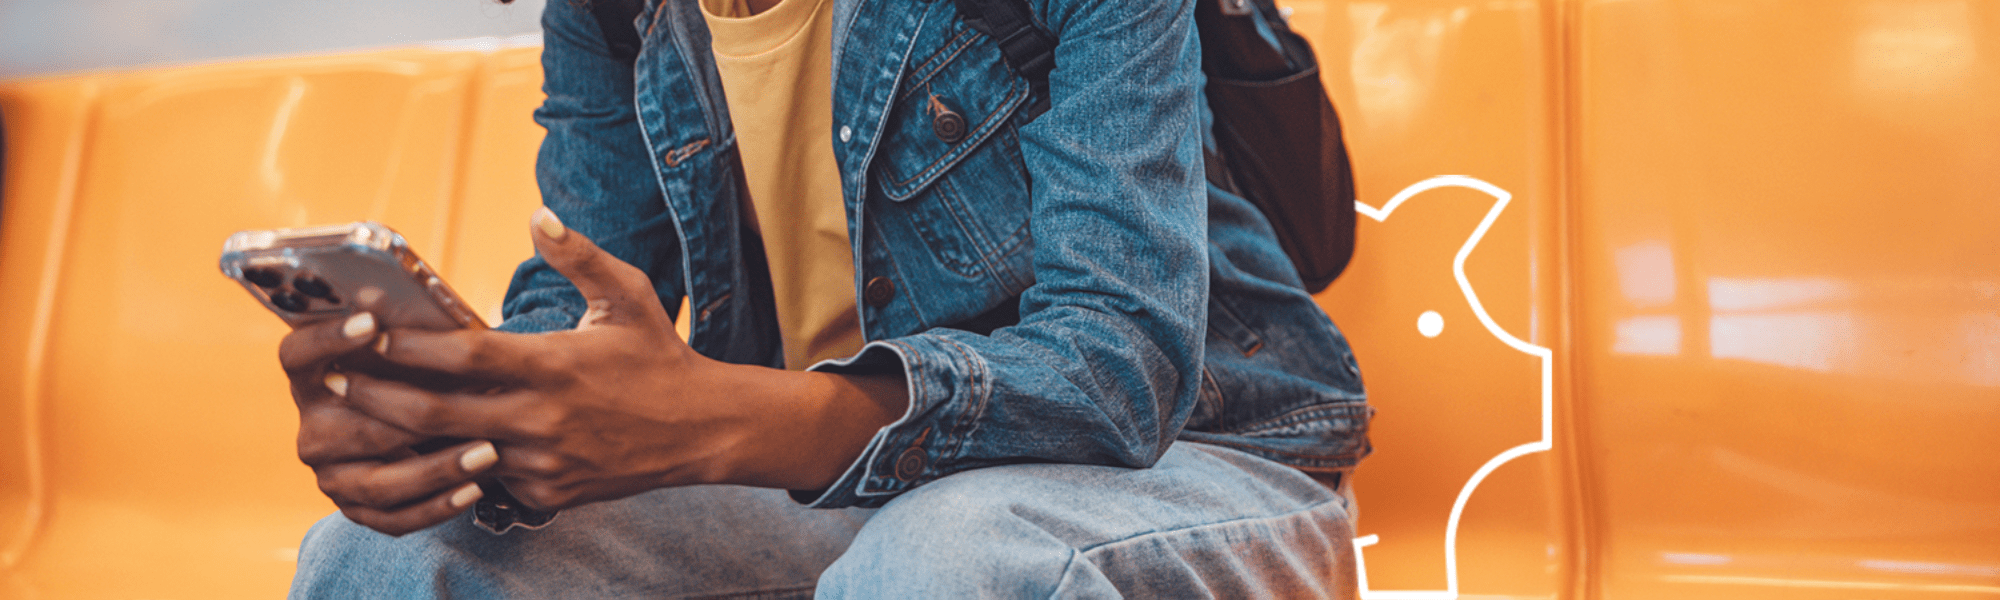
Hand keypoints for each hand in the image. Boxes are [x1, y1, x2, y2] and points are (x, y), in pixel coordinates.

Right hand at [278, 312, 498, 536]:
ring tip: (488, 452)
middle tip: (466, 404)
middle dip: (413, 417)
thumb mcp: (421, 351)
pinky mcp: (356, 509)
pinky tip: (476, 488)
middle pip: (351, 426)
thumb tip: (412, 299)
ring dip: (437, 468)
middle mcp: (312, 427)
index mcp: (313, 377)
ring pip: (379, 481)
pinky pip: (394, 518)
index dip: (328, 338)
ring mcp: (331, 474)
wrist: (438, 427)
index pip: (297, 355)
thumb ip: (412, 331)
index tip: (373, 322)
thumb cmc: (429, 374)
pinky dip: (437, 505)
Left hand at [331, 209, 908, 511]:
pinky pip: (490, 481)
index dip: (408, 346)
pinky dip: (460, 465)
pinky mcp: (548, 494)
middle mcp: (542, 419)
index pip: (463, 356)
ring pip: (454, 455)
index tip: (367, 332)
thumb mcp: (628, 296)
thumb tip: (538, 215)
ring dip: (406, 438)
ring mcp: (543, 463)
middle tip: (334, 382)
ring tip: (363, 418)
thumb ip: (579, 255)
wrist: (703, 430)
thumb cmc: (660, 356)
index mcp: (554, 366)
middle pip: (437, 415)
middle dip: (377, 399)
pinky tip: (429, 449)